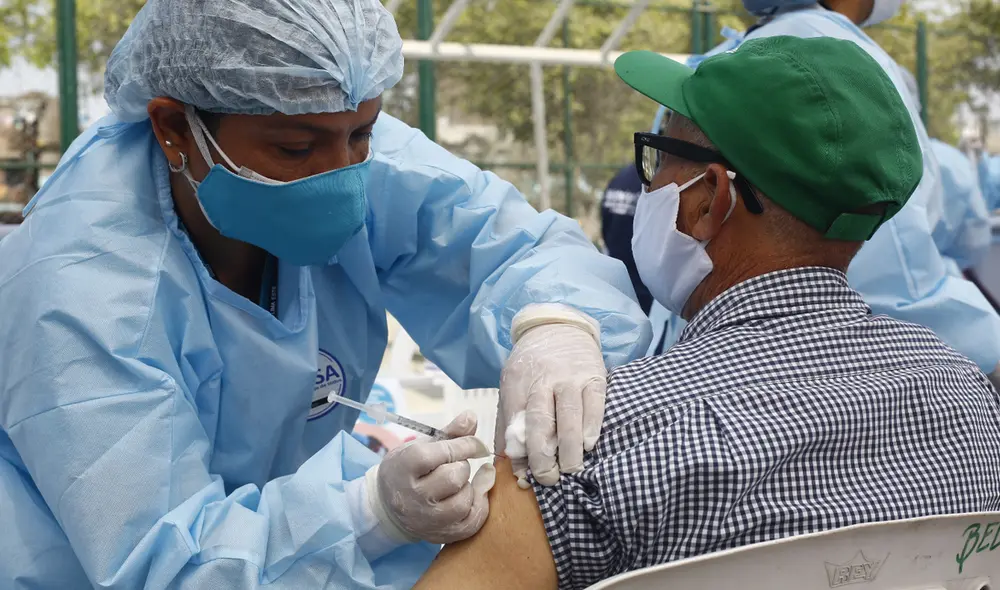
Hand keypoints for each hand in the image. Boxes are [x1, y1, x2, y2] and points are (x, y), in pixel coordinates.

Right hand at [369, 411, 495, 543]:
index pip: (443, 453)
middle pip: (454, 477)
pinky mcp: (440, 535)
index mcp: (405, 467)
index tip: (475, 444)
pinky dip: (478, 506)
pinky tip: (474, 495)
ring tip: (460, 483)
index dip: (465, 445)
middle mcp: (414, 496)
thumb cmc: (408, 470)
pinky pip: (471, 522)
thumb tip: (472, 415)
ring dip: (469, 488)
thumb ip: (450, 433)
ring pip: (464, 501)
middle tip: (456, 466)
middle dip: (462, 467)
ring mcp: (427, 519)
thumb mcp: (421, 446)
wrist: (387, 507)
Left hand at [497, 304, 606, 486]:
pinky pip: (595, 405)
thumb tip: (508, 465)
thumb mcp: (511, 386)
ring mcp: (570, 378)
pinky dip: (592, 427)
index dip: (520, 453)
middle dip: (544, 455)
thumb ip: (507, 424)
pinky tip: (589, 444)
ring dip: (570, 448)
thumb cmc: (532, 366)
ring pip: (570, 416)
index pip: (516, 423)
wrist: (558, 327)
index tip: (525, 476)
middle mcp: (543, 380)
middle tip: (548, 479)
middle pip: (541, 421)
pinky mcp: (595, 376)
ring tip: (571, 469)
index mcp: (517, 384)